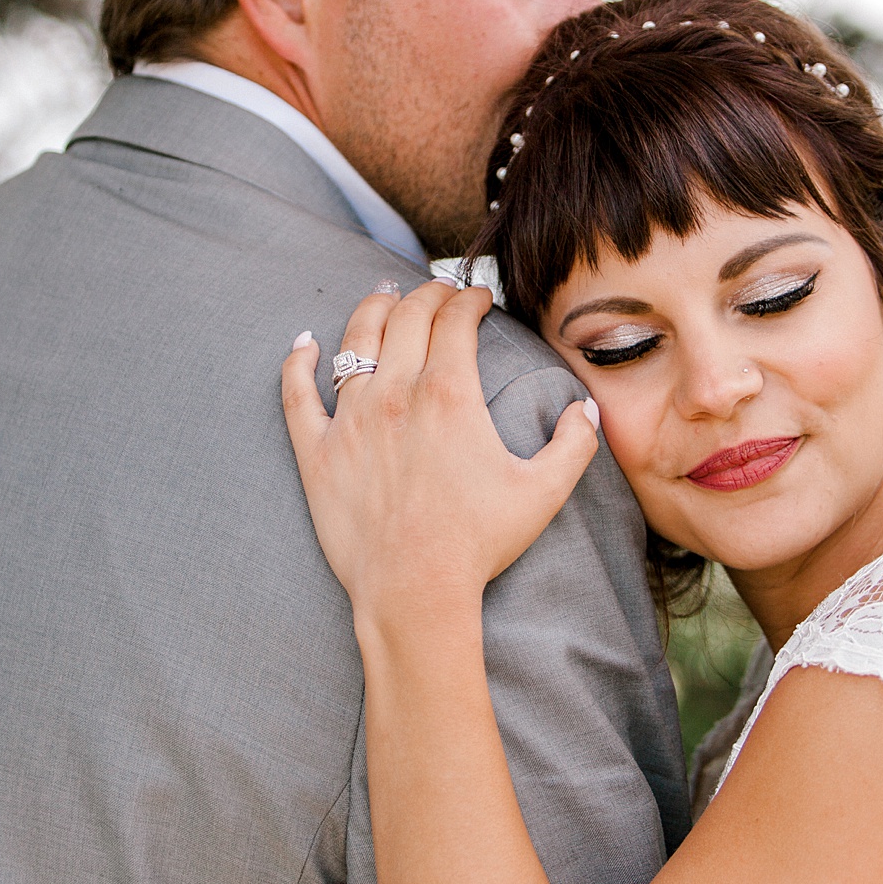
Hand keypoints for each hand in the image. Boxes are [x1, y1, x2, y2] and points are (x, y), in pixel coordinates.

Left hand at [282, 279, 599, 628]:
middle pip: (406, 317)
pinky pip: (296, 393)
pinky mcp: (316, 450)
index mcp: (449, 393)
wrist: (414, 591)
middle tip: (439, 292)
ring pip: (354, 339)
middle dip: (427, 294)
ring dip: (372, 308)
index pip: (455, 320)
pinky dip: (297, 362)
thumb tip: (586, 410)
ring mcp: (350, 419)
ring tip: (382, 297)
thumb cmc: (479, 544)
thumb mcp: (544, 492)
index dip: (469, 299)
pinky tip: (303, 345)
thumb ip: (574, 444)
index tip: (477, 298)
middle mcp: (395, 393)